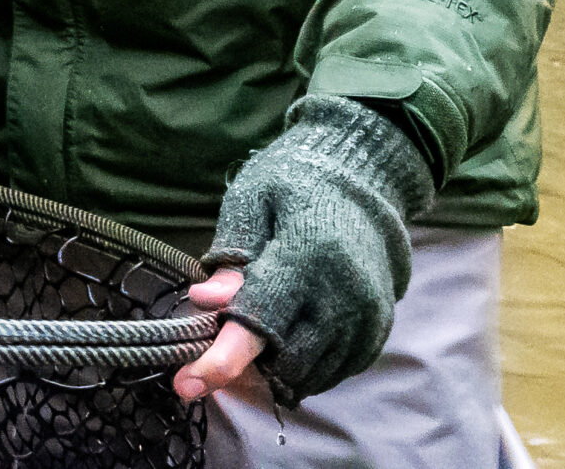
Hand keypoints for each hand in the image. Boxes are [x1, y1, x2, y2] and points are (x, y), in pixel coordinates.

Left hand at [186, 96, 436, 404]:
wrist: (366, 180)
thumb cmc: (295, 185)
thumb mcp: (253, 200)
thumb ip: (232, 252)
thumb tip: (205, 300)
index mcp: (306, 256)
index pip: (259, 322)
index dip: (221, 360)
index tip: (185, 385)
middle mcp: (343, 295)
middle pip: (284, 360)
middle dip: (243, 364)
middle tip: (217, 339)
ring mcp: (367, 317)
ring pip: (309, 374)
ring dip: (273, 368)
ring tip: (255, 326)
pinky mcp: (378, 330)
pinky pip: (335, 371)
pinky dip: (303, 366)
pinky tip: (286, 335)